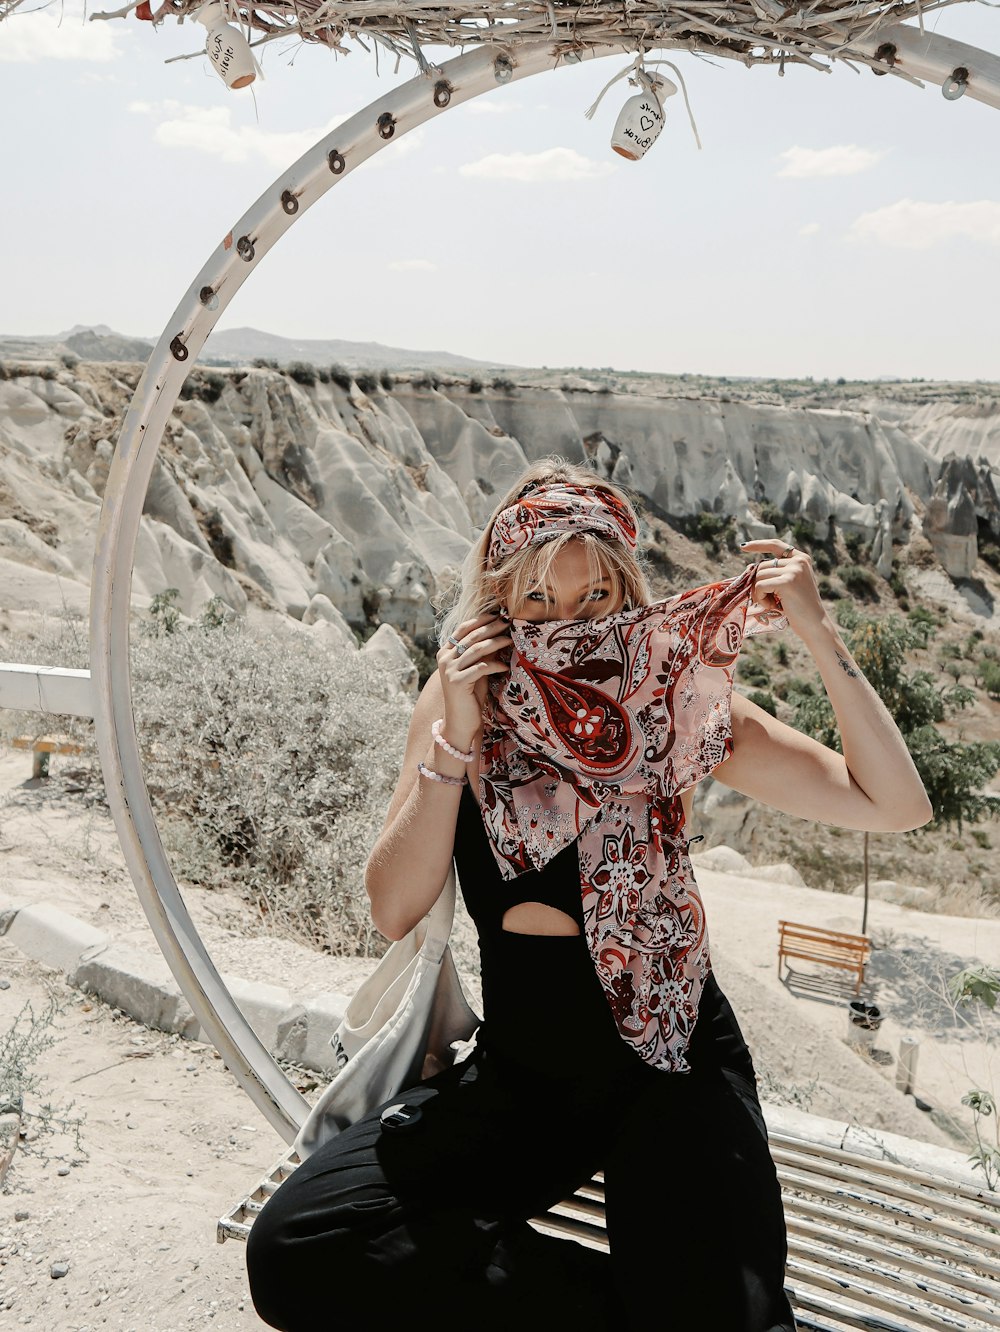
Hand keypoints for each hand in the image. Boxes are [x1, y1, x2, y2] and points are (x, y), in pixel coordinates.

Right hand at [437, 611, 512, 740]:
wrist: (460, 721)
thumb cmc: (470, 695)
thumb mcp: (476, 669)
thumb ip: (482, 653)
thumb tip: (499, 632)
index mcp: (445, 652)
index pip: (463, 629)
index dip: (481, 620)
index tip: (498, 614)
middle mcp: (444, 658)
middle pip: (471, 637)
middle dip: (491, 628)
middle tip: (508, 622)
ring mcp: (449, 670)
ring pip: (476, 650)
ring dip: (496, 643)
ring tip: (511, 640)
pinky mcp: (457, 682)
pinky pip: (480, 668)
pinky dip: (495, 665)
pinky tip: (505, 666)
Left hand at [739, 540, 826, 637]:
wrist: (815, 624)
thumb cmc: (800, 608)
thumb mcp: (792, 583)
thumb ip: (779, 572)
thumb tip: (752, 567)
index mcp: (801, 558)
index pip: (776, 545)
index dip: (758, 545)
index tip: (743, 548)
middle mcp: (799, 561)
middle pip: (762, 565)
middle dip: (760, 584)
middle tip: (770, 600)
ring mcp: (794, 570)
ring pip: (759, 576)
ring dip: (760, 593)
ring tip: (774, 603)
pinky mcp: (787, 582)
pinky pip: (760, 586)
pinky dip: (761, 598)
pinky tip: (773, 606)